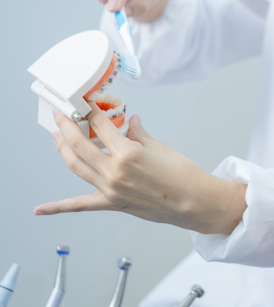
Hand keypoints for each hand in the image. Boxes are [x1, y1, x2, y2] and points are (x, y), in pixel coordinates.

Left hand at [35, 101, 246, 235]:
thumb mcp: (160, 147)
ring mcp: (110, 189)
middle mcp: (114, 171)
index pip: (101, 127)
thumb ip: (139, 134)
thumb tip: (130, 123)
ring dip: (63, 149)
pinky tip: (40, 209)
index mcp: (128, 153)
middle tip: (61, 114)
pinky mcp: (112, 203)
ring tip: (57, 136)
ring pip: (76, 166)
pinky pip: (80, 205)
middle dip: (67, 126)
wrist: (195, 201)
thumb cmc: (183, 174)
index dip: (91, 112)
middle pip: (80, 144)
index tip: (86, 103)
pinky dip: (58, 207)